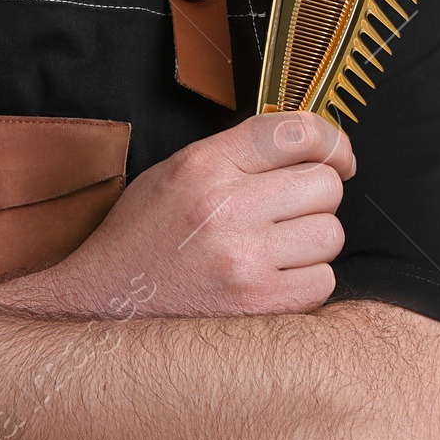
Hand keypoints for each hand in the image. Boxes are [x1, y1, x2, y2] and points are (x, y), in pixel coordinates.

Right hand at [0, 111, 354, 319]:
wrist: (102, 307)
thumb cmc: (141, 238)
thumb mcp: (173, 174)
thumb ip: (235, 155)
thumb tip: (309, 147)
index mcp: (203, 165)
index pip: (293, 132)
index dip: (329, 140)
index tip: (337, 157)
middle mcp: (226, 207)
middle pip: (324, 184)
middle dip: (315, 196)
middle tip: (287, 212)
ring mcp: (245, 260)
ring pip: (331, 233)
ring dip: (311, 242)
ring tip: (272, 249)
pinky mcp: (260, 305)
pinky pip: (324, 281)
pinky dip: (306, 281)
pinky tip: (271, 280)